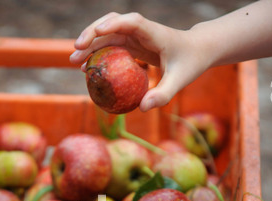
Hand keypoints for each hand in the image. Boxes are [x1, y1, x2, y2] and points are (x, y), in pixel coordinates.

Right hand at [70, 12, 210, 111]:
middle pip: (112, 24)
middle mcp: (141, 30)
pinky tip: (88, 69)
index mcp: (154, 32)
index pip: (132, 22)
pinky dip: (98, 55)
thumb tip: (142, 108)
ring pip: (107, 34)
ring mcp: (135, 36)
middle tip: (76, 51)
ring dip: (90, 45)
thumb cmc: (189, 63)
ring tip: (75, 62)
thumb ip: (163, 95)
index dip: (114, 24)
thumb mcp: (179, 81)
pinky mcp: (132, 44)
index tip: (98, 32)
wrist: (196, 51)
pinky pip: (111, 46)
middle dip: (92, 34)